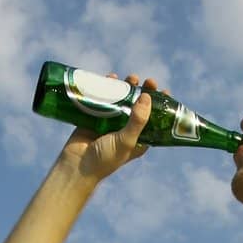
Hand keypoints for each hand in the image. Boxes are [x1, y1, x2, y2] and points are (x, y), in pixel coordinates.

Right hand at [58, 71, 170, 185]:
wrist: (77, 165)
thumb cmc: (105, 158)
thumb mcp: (126, 140)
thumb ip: (138, 120)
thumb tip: (147, 97)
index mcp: (139, 139)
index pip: (154, 120)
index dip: (160, 106)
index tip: (165, 91)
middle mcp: (126, 129)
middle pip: (138, 106)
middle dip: (144, 92)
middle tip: (149, 81)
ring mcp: (111, 122)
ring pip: (122, 100)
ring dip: (127, 87)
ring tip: (131, 78)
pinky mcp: (96, 116)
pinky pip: (104, 98)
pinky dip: (107, 88)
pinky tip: (111, 78)